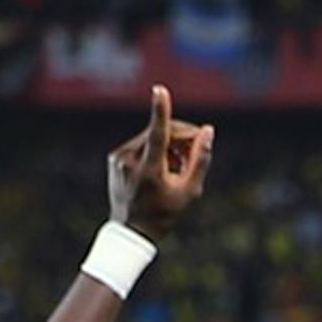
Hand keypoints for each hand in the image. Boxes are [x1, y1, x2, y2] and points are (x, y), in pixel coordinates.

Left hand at [108, 84, 214, 240]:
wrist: (131, 232)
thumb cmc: (164, 214)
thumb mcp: (190, 191)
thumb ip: (200, 159)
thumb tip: (207, 131)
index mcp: (149, 171)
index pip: (157, 135)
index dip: (161, 111)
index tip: (159, 90)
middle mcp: (130, 161)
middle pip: (160, 133)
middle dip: (182, 136)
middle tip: (197, 148)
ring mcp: (119, 159)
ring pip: (150, 137)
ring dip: (170, 143)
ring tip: (180, 165)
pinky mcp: (114, 158)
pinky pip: (139, 145)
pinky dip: (154, 149)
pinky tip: (163, 167)